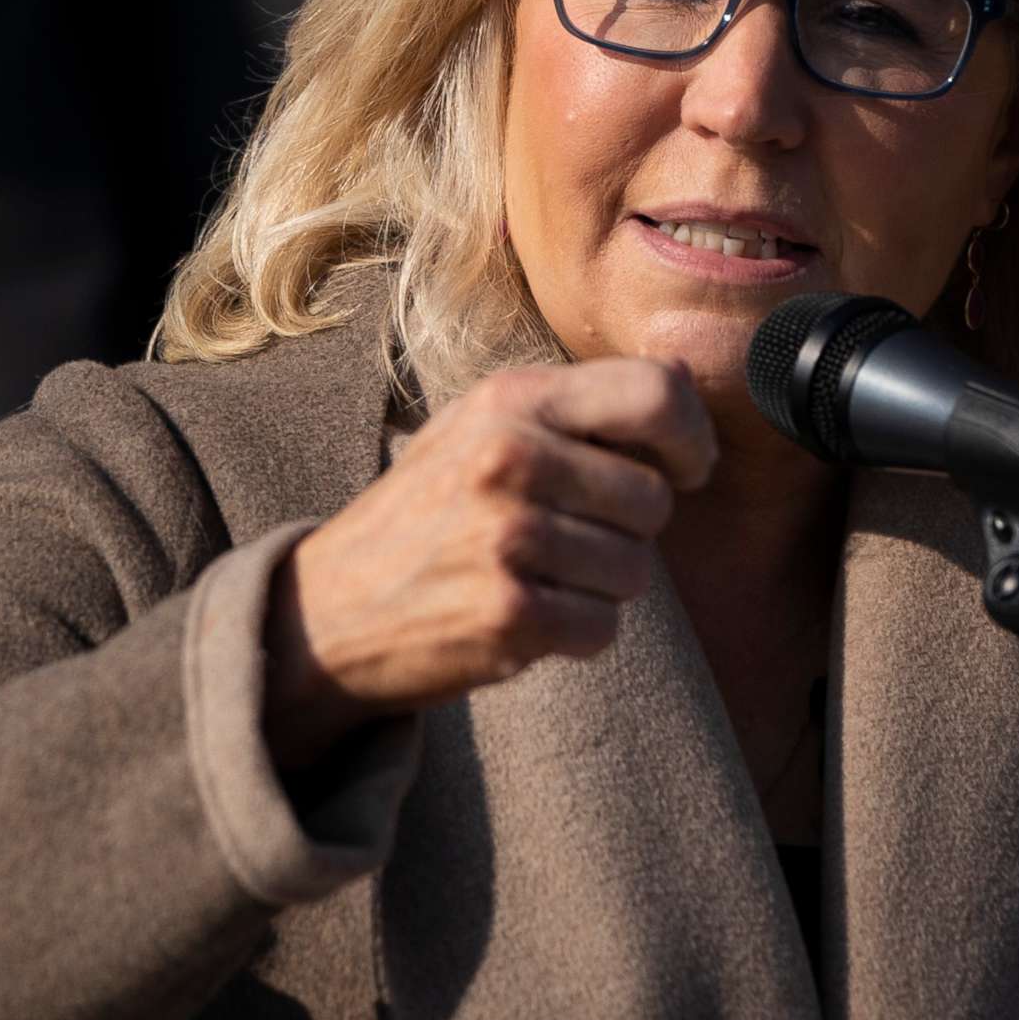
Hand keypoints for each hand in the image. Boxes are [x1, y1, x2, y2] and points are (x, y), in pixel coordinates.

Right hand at [259, 358, 716, 771]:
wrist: (327, 609)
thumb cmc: (429, 512)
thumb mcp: (483, 426)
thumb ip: (579, 405)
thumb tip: (686, 385)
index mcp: (510, 398)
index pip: (656, 395)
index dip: (691, 440)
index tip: (685, 469)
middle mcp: (509, 457)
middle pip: (655, 499)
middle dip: (628, 529)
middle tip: (565, 536)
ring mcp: (507, 536)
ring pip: (635, 571)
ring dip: (598, 586)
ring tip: (534, 574)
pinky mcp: (507, 614)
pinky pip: (603, 628)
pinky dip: (575, 634)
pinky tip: (524, 616)